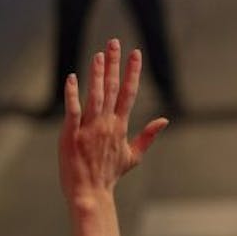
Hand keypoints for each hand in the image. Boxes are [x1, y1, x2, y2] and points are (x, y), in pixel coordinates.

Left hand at [59, 38, 168, 204]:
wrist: (91, 193)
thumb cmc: (109, 175)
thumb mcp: (133, 156)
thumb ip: (148, 136)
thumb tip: (164, 120)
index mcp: (120, 126)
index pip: (129, 92)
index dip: (133, 72)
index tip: (136, 53)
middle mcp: (107, 124)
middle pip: (112, 88)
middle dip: (114, 64)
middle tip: (115, 42)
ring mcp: (89, 128)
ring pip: (95, 95)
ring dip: (97, 73)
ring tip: (99, 54)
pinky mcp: (71, 134)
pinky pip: (73, 110)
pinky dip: (73, 94)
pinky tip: (72, 78)